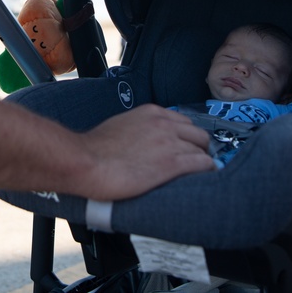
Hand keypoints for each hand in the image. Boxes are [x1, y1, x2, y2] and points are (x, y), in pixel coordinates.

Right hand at [74, 104, 214, 200]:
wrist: (86, 162)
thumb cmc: (95, 149)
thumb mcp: (120, 126)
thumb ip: (138, 129)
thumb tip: (143, 142)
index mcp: (151, 113)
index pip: (183, 121)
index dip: (185, 137)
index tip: (184, 147)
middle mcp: (164, 124)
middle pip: (198, 133)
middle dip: (197, 148)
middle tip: (192, 161)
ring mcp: (170, 143)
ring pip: (203, 149)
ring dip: (201, 161)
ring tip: (196, 174)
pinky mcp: (173, 164)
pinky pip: (202, 164)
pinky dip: (205, 171)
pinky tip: (201, 178)